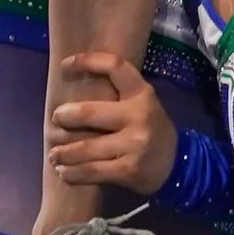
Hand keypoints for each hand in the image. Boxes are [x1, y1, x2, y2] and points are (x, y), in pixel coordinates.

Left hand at [47, 49, 178, 197]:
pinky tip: (64, 172)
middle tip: (55, 120)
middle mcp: (138, 116)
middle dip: (65, 117)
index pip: (114, 67)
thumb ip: (116, 96)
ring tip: (54, 154)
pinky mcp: (128, 170)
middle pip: (90, 113)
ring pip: (86, 147)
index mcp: (142, 93)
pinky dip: (73, 173)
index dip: (87, 61)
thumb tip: (72, 90)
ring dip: (63, 152)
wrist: (179, 164)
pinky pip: (92, 171)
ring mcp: (134, 144)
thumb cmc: (150, 129)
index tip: (66, 65)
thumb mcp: (142, 104)